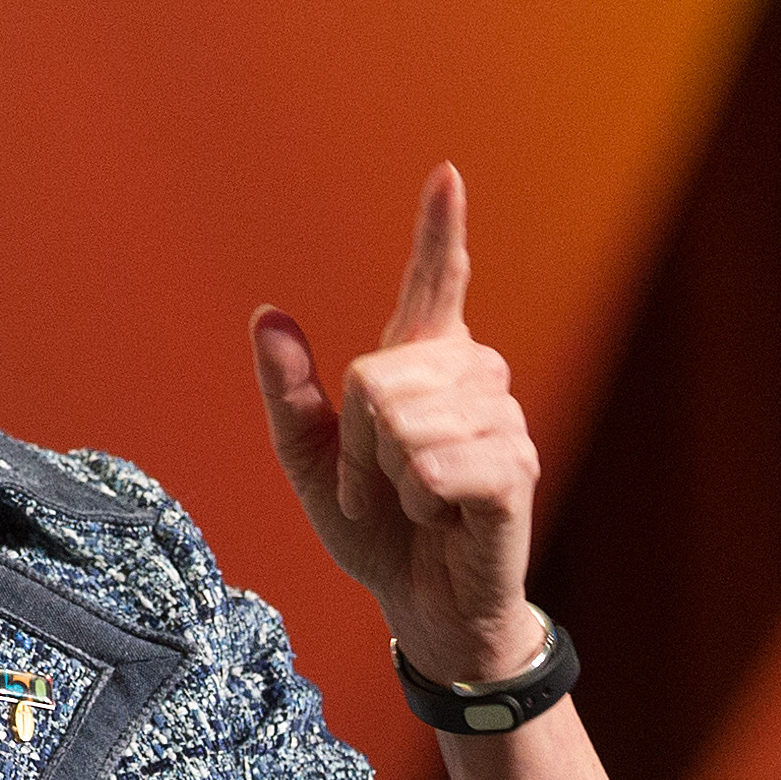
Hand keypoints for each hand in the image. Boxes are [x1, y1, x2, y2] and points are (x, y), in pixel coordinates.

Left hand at [252, 163, 545, 684]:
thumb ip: (288, 393)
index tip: (445, 176)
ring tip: (414, 500)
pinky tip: (441, 516)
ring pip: (404, 417)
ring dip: (388, 475)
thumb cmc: (377, 529)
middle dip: (362, 442)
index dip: (440, 230)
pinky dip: (418, 498)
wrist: (420, 604)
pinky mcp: (513, 469)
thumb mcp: (310, 462)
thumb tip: (267, 315)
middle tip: (383, 483)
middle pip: (379, 374)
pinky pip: (437, 462)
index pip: (435, 283)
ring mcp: (501, 419)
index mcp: (424, 365)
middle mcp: (473, 377)